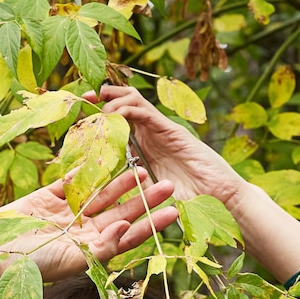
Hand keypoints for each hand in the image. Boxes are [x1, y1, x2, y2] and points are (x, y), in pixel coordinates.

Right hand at [0, 164, 177, 283]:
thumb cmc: (31, 266)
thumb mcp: (70, 259)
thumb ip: (100, 245)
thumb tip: (127, 226)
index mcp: (90, 252)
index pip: (128, 236)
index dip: (150, 224)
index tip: (172, 212)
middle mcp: (81, 234)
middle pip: (119, 213)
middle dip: (143, 200)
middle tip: (168, 184)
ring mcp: (64, 216)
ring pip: (99, 196)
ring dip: (120, 184)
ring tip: (143, 169)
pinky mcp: (46, 199)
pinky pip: (70, 182)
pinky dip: (86, 170)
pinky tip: (106, 157)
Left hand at [88, 84, 243, 205]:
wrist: (220, 198)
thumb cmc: (192, 199)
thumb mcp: (153, 193)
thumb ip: (136, 187)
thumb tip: (111, 194)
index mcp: (145, 145)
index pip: (118, 122)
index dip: (98, 118)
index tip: (79, 120)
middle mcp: (151, 133)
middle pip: (122, 104)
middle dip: (100, 99)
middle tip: (82, 99)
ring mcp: (160, 129)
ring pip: (130, 101)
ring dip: (110, 99)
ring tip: (94, 103)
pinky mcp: (169, 129)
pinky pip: (143, 111)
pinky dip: (124, 109)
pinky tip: (110, 116)